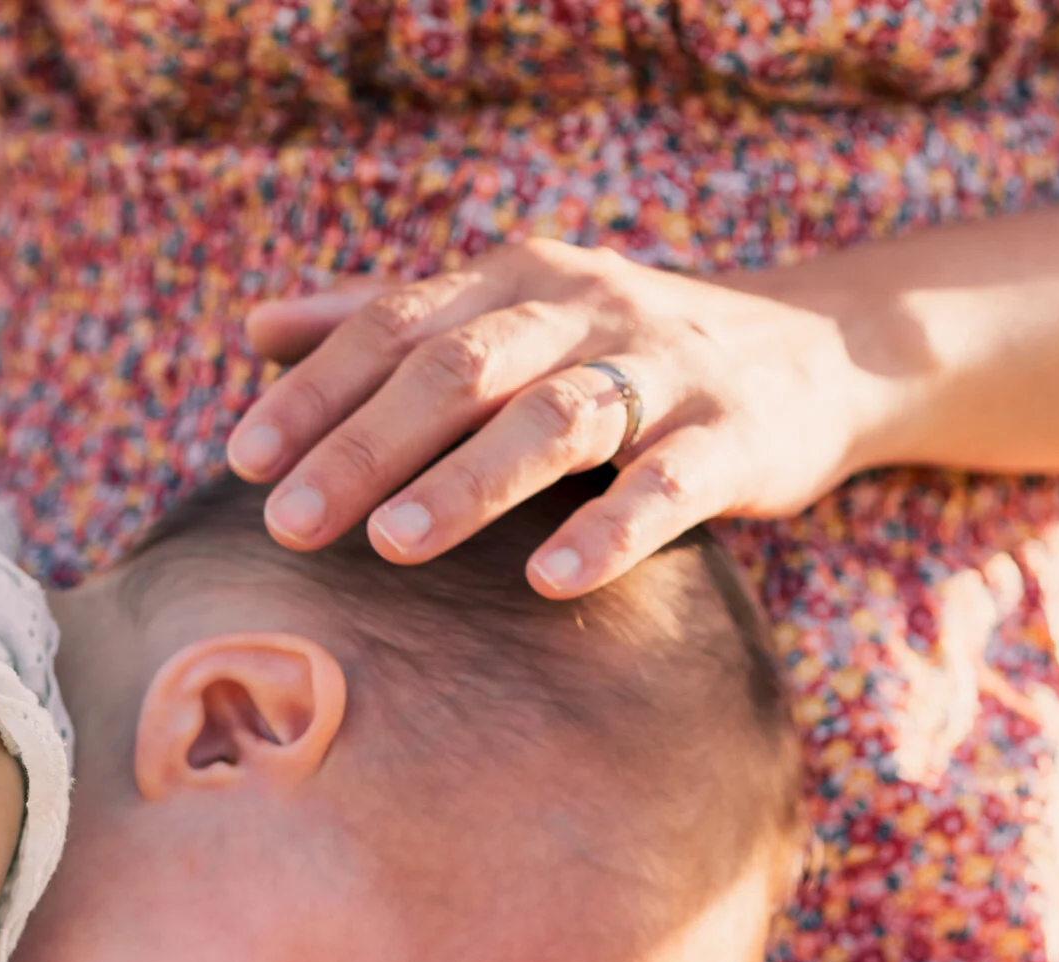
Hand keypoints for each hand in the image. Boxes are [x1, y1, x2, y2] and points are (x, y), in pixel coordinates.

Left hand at [226, 239, 894, 596]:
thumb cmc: (621, 348)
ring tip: (392, 544)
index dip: (316, 392)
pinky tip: (552, 581)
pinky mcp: (734, 436)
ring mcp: (663, 370)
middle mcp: (583, 311)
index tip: (244, 458)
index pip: (395, 327)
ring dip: (468, 483)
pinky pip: (668, 482)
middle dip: (366, 447)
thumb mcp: (507, 316)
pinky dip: (610, 529)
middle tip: (288, 523)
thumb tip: (257, 328)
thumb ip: (385, 321)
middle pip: (459, 371)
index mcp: (513, 282)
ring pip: (554, 419)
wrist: (815, 351)